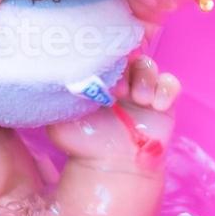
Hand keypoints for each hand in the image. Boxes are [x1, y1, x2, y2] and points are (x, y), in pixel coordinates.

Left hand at [46, 54, 179, 168]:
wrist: (107, 164)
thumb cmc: (80, 139)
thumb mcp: (60, 117)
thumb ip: (54, 97)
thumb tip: (44, 75)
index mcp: (95, 76)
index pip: (102, 51)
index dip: (104, 57)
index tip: (100, 75)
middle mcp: (119, 77)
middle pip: (126, 53)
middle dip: (124, 68)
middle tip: (118, 91)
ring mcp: (141, 88)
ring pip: (148, 65)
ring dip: (144, 78)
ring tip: (138, 98)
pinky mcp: (161, 101)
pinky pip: (170, 84)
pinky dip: (166, 89)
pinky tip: (156, 105)